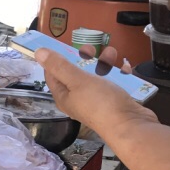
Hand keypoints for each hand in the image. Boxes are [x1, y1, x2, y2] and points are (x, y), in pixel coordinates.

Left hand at [35, 46, 156, 140]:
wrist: (131, 126)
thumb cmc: (101, 102)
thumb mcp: (77, 81)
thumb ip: (59, 66)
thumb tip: (38, 53)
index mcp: (64, 95)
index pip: (52, 74)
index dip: (55, 58)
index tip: (62, 43)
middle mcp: (78, 98)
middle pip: (76, 72)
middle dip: (84, 58)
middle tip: (91, 49)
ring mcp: (97, 99)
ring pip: (97, 74)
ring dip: (104, 63)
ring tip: (112, 55)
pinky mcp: (114, 100)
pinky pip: (113, 81)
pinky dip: (118, 73)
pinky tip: (124, 67)